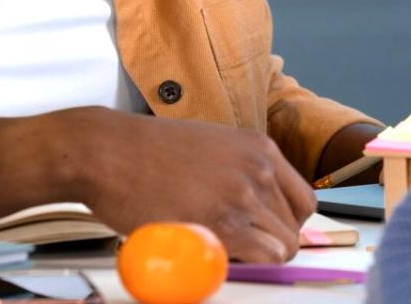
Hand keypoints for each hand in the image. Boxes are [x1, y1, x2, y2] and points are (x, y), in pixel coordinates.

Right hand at [69, 108, 315, 263]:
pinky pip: (261, 257)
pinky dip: (245, 264)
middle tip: (237, 246)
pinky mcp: (223, 221)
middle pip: (295, 226)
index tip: (265, 233)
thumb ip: (240, 172)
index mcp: (260, 148)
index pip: (304, 201)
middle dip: (270, 243)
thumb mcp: (211, 146)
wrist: (107, 151)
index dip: (285, 224)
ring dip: (256, 256)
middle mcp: (259, 167)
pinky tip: (214, 252)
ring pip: (282, 246)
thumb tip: (256, 207)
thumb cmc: (146, 152)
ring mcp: (243, 194)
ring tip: (220, 247)